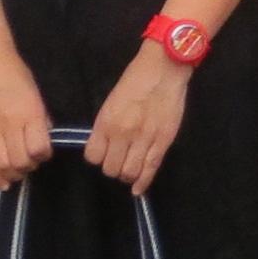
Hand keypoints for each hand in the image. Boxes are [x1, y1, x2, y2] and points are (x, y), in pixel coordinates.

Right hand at [0, 46, 54, 188]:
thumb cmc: (17, 76)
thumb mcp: (36, 96)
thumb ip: (41, 121)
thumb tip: (45, 142)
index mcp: (27, 113)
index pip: (38, 148)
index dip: (44, 155)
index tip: (45, 151)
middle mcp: (7, 123)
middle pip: (20, 161)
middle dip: (29, 167)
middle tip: (31, 162)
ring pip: (1, 165)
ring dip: (13, 173)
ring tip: (18, 171)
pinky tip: (4, 182)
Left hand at [86, 44, 191, 192]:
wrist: (164, 69)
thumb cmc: (135, 79)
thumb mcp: (111, 101)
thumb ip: (106, 125)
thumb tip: (105, 145)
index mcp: (106, 122)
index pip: (93, 156)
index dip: (97, 158)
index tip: (103, 154)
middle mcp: (123, 134)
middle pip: (110, 169)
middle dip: (112, 168)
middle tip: (118, 161)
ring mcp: (144, 139)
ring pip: (129, 173)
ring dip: (127, 175)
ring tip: (130, 168)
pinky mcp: (163, 142)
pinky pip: (150, 169)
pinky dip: (143, 183)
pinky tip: (138, 189)